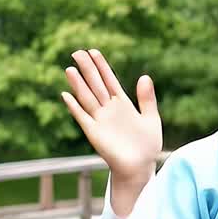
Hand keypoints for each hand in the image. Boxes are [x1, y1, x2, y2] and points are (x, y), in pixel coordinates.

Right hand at [61, 48, 161, 179]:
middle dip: (87, 69)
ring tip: (70, 68)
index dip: (102, 66)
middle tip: (77, 52)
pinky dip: (74, 107)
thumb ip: (147, 99)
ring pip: (87, 97)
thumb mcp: (151, 118)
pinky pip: (82, 117)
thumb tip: (144, 76)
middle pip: (95, 84)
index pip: (109, 80)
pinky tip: (66, 95)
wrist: (140, 167)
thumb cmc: (147, 145)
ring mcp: (100, 120)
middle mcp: (108, 109)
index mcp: (122, 104)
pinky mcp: (94, 133)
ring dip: (78, 84)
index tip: (93, 51)